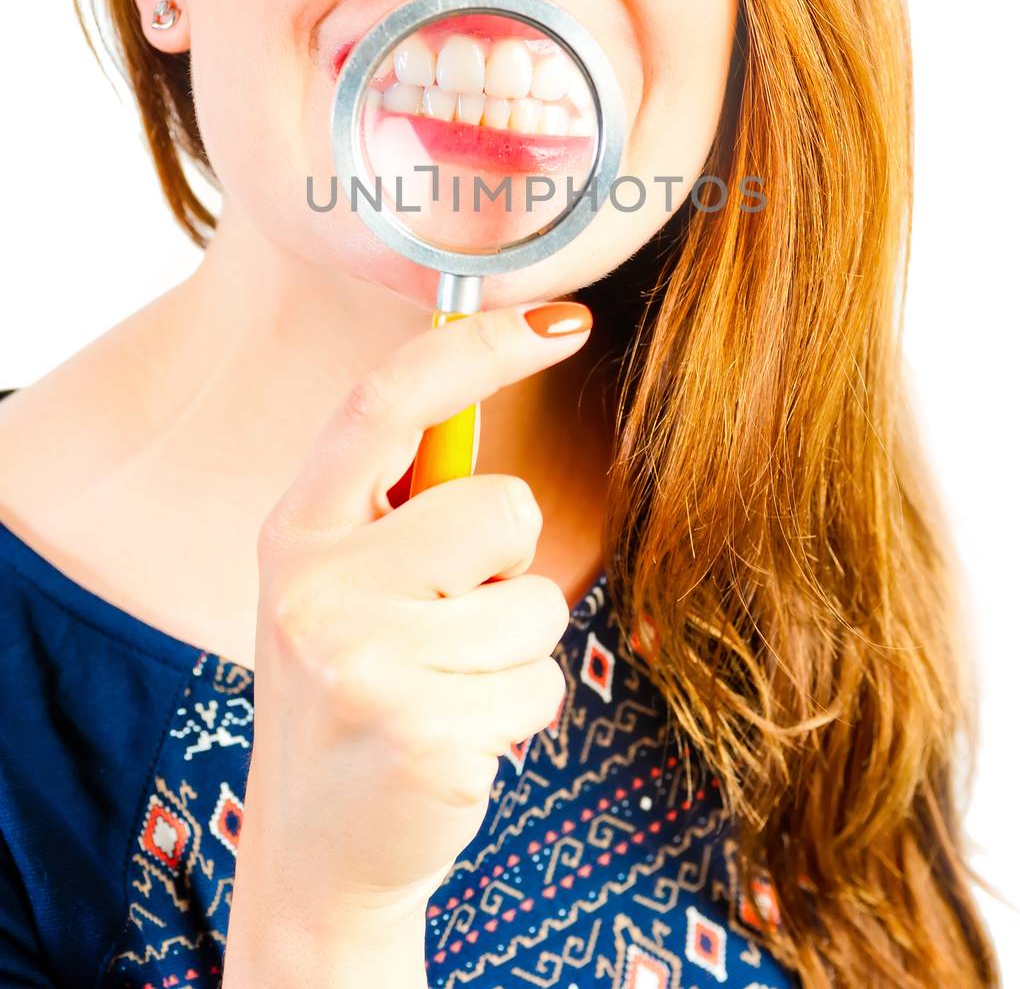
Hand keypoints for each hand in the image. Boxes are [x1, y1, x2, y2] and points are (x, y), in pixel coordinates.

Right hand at [224, 299, 592, 969]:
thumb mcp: (347, 578)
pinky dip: (518, 711)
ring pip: (534, 603)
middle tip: (448, 619)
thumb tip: (511, 354)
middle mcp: (315, 581)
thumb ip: (405, 496)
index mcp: (299, 523)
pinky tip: (453, 741)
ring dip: (515, 649)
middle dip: (510, 560)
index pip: (389, 400)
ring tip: (444, 687)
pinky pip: (540, 682)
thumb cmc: (358, 684)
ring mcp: (360, 659)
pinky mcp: (417, 731)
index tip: (565, 321)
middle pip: (498, 507)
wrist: (315, 851)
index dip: (480, 348)